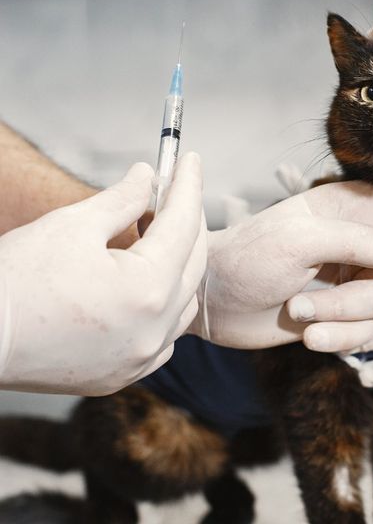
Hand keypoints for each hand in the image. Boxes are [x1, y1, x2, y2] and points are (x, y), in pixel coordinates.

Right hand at [0, 153, 205, 394]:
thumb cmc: (14, 280)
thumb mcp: (73, 225)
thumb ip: (123, 198)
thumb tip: (147, 176)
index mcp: (147, 289)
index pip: (183, 225)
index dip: (188, 186)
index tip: (190, 161)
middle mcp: (154, 329)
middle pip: (192, 262)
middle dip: (188, 222)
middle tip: (178, 191)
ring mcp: (140, 357)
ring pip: (184, 302)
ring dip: (180, 264)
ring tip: (159, 234)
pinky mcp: (124, 374)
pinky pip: (164, 335)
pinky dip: (166, 305)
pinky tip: (148, 284)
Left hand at [188, 167, 372, 348]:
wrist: (214, 298)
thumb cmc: (249, 255)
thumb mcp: (299, 241)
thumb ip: (356, 241)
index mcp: (349, 208)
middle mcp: (358, 239)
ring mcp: (352, 274)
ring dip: (367, 306)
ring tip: (320, 308)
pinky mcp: (342, 308)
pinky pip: (370, 321)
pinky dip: (352, 330)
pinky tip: (333, 335)